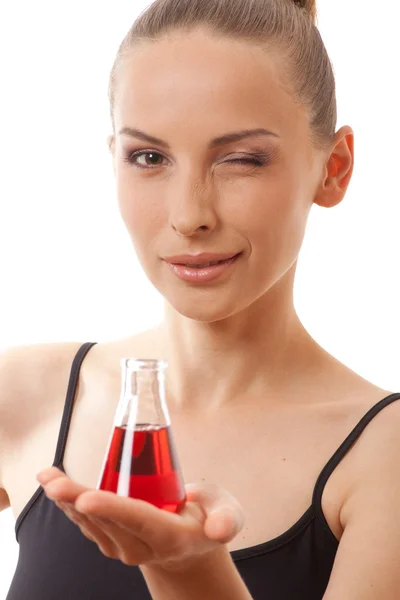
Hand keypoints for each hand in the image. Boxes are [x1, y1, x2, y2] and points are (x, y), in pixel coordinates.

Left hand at [36, 467, 243, 569]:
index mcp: (168, 535)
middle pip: (105, 518)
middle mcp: (140, 546)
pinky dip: (66, 502)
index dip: (112, 508)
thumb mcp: (227, 514)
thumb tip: (219, 529)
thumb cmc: (207, 520)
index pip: (138, 520)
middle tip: (53, 482)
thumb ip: (227, 519)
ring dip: (65, 499)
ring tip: (47, 476)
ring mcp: (121, 547)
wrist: (189, 548)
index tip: (88, 498)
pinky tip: (52, 483)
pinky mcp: (109, 541)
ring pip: (89, 521)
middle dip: (76, 499)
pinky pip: (84, 522)